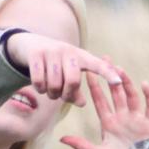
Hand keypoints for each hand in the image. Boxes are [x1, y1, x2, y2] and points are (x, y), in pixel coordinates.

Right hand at [4, 31, 121, 106]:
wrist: (30, 44)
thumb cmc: (56, 64)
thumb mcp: (69, 74)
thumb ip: (76, 91)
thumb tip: (82, 103)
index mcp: (81, 57)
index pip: (98, 65)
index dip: (108, 74)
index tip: (119, 82)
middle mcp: (68, 51)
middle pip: (73, 81)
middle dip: (67, 95)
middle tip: (62, 97)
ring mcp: (51, 51)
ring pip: (55, 84)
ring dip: (52, 94)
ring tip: (51, 91)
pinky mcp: (36, 54)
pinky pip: (40, 81)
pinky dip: (40, 89)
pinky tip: (40, 86)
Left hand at [60, 65, 148, 148]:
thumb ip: (81, 145)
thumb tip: (61, 139)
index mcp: (109, 125)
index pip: (100, 101)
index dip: (94, 86)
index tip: (87, 71)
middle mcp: (123, 120)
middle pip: (116, 94)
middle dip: (110, 77)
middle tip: (104, 59)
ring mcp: (138, 121)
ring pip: (132, 96)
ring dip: (126, 83)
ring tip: (119, 70)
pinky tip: (143, 84)